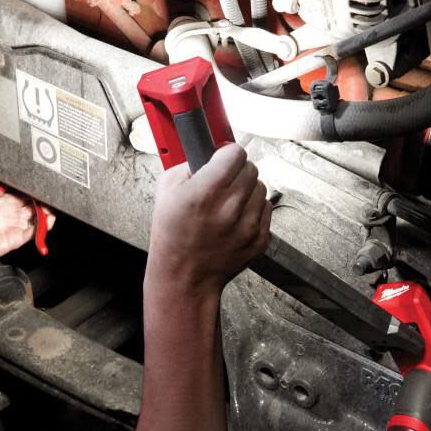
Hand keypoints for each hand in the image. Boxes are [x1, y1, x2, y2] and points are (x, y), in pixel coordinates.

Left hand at [0, 177, 55, 267]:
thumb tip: (0, 186)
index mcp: (4, 198)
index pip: (24, 189)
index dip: (32, 187)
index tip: (37, 185)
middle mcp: (12, 210)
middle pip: (35, 202)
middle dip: (44, 199)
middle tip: (46, 197)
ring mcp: (17, 223)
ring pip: (39, 216)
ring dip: (47, 212)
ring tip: (49, 209)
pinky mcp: (19, 237)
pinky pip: (36, 231)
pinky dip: (44, 227)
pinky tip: (47, 221)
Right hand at [146, 144, 270, 295]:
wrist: (184, 277)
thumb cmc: (172, 238)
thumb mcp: (165, 192)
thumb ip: (186, 165)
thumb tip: (204, 155)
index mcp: (205, 192)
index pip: (235, 152)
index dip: (225, 153)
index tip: (220, 158)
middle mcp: (229, 208)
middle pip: (250, 168)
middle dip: (236, 170)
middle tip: (222, 181)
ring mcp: (247, 225)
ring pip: (261, 187)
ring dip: (246, 189)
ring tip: (228, 202)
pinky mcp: (259, 238)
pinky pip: (265, 209)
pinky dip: (252, 209)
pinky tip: (235, 218)